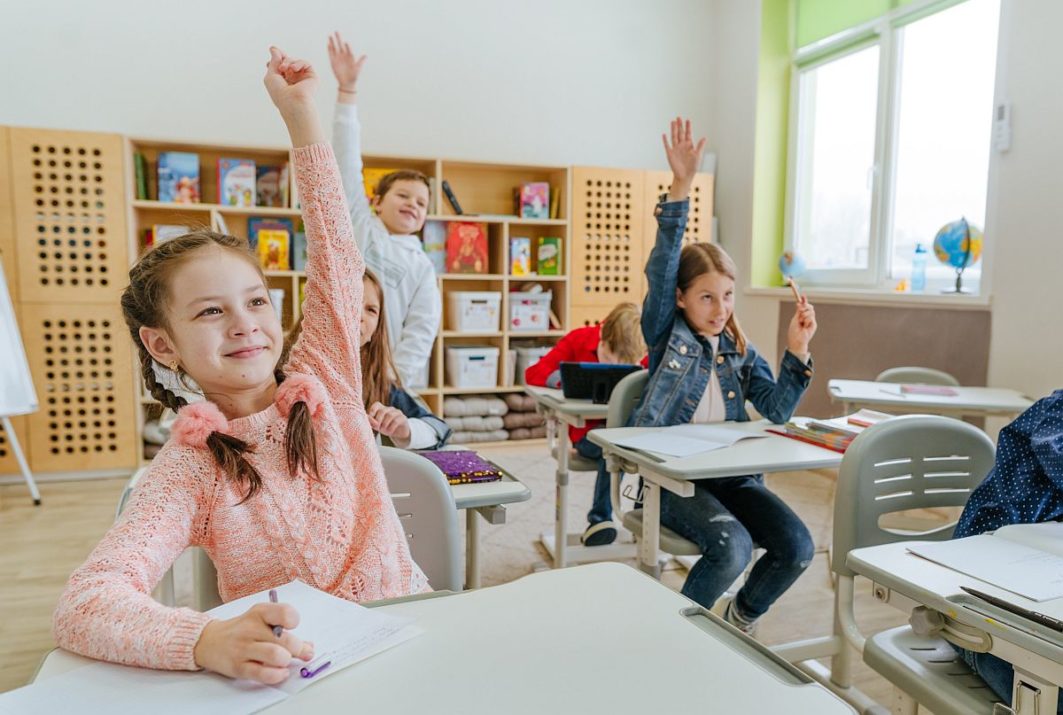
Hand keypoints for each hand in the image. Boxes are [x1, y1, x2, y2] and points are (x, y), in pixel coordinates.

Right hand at [193, 602, 313, 684]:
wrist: (209, 641)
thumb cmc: (242, 630)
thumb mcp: (262, 621)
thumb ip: (285, 632)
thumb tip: (309, 647)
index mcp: (260, 612)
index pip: (285, 612)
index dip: (294, 620)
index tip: (293, 627)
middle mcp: (251, 628)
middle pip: (285, 638)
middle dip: (298, 648)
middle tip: (301, 652)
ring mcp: (244, 648)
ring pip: (276, 655)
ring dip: (287, 660)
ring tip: (286, 661)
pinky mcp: (239, 667)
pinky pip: (263, 674)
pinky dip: (278, 675)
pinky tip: (280, 672)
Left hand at [263, 47, 323, 147]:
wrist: (292, 101)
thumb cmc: (280, 93)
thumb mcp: (271, 74)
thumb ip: (273, 61)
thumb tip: (274, 48)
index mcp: (283, 82)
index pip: (280, 66)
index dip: (276, 61)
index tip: (269, 63)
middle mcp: (293, 80)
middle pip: (287, 61)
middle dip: (282, 60)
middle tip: (281, 66)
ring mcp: (302, 78)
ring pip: (295, 61)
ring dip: (288, 62)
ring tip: (284, 69)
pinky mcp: (312, 77)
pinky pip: (306, 63)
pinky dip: (299, 63)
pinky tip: (294, 69)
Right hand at [327, 32, 366, 92]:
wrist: (347, 83)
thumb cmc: (354, 76)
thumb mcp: (358, 68)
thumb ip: (361, 61)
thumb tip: (366, 55)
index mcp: (350, 56)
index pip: (348, 49)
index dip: (347, 46)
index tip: (346, 43)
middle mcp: (344, 56)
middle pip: (340, 45)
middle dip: (338, 38)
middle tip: (336, 31)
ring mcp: (338, 58)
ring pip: (334, 48)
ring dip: (332, 42)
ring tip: (330, 35)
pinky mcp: (333, 61)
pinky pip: (330, 54)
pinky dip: (329, 49)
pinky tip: (328, 44)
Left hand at [367, 402, 410, 445]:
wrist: (399, 434)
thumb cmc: (386, 428)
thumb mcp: (377, 426)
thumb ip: (372, 421)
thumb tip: (367, 417)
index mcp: (382, 409)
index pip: (376, 404)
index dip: (372, 411)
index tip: (371, 420)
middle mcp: (390, 409)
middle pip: (382, 411)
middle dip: (378, 420)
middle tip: (377, 428)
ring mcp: (397, 413)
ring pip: (389, 415)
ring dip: (385, 424)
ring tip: (383, 430)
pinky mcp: (403, 418)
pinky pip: (396, 421)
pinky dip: (391, 427)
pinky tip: (390, 432)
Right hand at [661, 116, 706, 200]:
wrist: (685, 176)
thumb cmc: (692, 167)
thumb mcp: (698, 156)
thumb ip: (700, 146)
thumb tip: (704, 138)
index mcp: (689, 145)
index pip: (688, 134)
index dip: (688, 127)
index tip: (687, 120)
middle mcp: (682, 145)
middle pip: (680, 133)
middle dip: (680, 125)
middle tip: (678, 117)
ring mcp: (676, 149)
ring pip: (674, 137)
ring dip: (673, 129)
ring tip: (672, 122)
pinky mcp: (670, 154)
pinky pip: (667, 145)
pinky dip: (665, 140)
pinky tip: (664, 134)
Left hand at [786, 296, 815, 361]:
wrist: (796, 340)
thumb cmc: (794, 331)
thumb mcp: (795, 318)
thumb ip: (798, 311)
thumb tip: (799, 302)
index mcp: (802, 315)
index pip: (804, 306)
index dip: (804, 300)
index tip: (802, 295)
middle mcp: (808, 317)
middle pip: (810, 306)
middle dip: (804, 306)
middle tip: (799, 309)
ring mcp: (811, 321)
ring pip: (810, 311)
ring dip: (804, 315)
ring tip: (801, 322)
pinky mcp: (814, 324)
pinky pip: (811, 318)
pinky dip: (806, 321)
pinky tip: (804, 326)